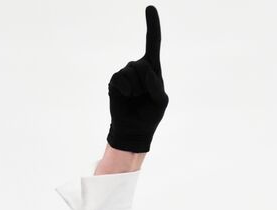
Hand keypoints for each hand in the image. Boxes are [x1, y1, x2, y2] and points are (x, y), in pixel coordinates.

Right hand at [107, 5, 168, 152]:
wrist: (134, 130)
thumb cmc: (149, 115)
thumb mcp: (161, 102)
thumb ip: (157, 87)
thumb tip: (146, 72)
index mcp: (153, 69)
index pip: (153, 43)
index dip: (152, 25)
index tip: (150, 7)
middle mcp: (138, 67)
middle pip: (143, 65)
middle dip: (146, 84)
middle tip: (143, 98)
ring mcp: (125, 73)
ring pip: (133, 74)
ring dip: (136, 91)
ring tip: (135, 99)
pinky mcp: (115, 80)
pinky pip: (121, 80)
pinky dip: (126, 91)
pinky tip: (127, 98)